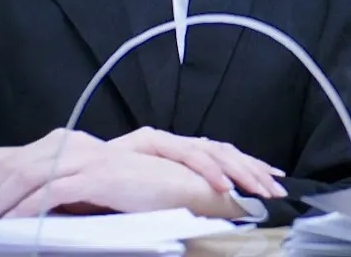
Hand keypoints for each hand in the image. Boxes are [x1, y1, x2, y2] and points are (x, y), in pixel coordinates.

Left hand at [0, 129, 237, 220]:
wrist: (181, 187)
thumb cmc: (136, 191)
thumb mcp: (88, 189)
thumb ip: (58, 191)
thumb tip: (19, 211)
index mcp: (67, 143)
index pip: (13, 163)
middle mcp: (72, 143)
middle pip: (11, 168)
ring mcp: (84, 158)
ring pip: (24, 179)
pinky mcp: (96, 175)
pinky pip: (50, 192)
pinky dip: (24, 208)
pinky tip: (8, 223)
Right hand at [109, 127, 287, 200]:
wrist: (74, 174)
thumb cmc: (113, 190)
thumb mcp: (158, 196)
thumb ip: (183, 196)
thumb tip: (217, 210)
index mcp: (180, 154)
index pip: (224, 155)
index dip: (250, 166)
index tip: (275, 180)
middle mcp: (175, 142)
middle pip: (224, 150)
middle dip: (254, 169)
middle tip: (276, 190)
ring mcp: (164, 139)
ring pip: (212, 149)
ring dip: (239, 170)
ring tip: (258, 188)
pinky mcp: (149, 141)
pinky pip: (187, 154)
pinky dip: (208, 169)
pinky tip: (224, 185)